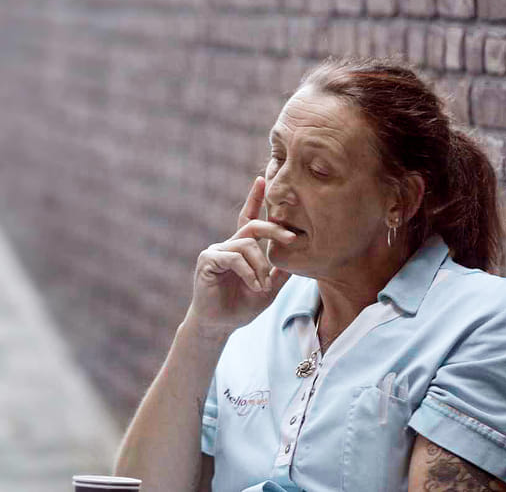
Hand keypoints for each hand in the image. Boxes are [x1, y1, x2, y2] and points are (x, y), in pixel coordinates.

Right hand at [186, 177, 293, 334]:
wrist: (218, 325)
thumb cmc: (240, 307)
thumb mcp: (268, 288)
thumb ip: (279, 272)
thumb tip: (296, 257)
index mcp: (240, 248)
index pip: (249, 219)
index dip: (254, 199)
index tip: (261, 180)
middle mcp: (227, 245)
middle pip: (253, 226)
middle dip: (274, 228)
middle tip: (292, 238)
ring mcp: (216, 251)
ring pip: (247, 245)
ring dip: (261, 267)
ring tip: (263, 286)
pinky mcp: (208, 260)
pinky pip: (234, 258)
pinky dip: (249, 273)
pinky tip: (253, 286)